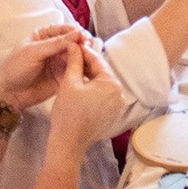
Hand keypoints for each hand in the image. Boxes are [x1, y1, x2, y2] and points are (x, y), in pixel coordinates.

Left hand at [0, 25, 85, 111]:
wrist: (8, 95)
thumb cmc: (14, 69)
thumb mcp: (33, 52)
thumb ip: (56, 43)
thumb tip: (77, 33)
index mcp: (44, 36)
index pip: (63, 29)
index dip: (74, 31)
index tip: (81, 34)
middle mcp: (54, 47)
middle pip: (73, 41)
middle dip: (81, 42)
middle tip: (86, 45)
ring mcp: (59, 61)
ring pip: (77, 54)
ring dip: (84, 54)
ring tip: (87, 56)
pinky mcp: (63, 75)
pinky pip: (76, 69)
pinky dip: (83, 67)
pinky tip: (86, 66)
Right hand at [46, 43, 126, 157]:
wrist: (68, 143)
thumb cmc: (67, 113)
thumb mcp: (69, 83)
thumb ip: (75, 61)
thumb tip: (75, 45)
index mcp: (112, 83)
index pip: (97, 61)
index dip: (84, 52)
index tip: (74, 44)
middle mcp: (120, 93)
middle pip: (101, 72)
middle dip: (87, 64)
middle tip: (73, 55)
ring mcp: (118, 104)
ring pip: (102, 84)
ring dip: (90, 77)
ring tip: (74, 70)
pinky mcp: (113, 113)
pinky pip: (103, 96)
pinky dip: (93, 90)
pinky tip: (81, 87)